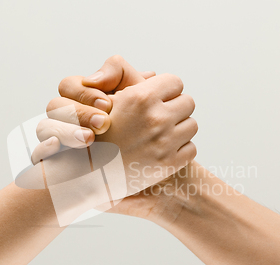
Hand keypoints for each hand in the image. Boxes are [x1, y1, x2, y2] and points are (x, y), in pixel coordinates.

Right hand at [31, 56, 197, 221]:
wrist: (88, 174)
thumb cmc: (96, 132)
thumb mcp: (104, 97)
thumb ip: (123, 76)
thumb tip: (152, 74)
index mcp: (140, 98)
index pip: (175, 82)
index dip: (166, 90)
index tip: (156, 99)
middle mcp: (155, 119)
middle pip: (188, 102)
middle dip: (175, 108)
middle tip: (158, 118)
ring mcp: (164, 143)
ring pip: (191, 125)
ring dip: (179, 129)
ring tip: (159, 135)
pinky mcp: (170, 164)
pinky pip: (191, 148)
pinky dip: (180, 150)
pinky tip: (161, 151)